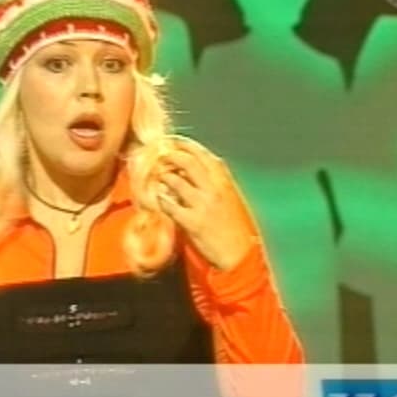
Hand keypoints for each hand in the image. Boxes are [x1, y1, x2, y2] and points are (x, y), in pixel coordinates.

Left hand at [156, 138, 254, 270]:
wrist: (239, 255)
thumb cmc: (234, 228)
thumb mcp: (231, 198)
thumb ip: (215, 181)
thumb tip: (192, 168)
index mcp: (224, 181)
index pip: (202, 153)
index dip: (184, 144)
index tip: (171, 141)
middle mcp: (214, 188)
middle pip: (187, 161)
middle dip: (169, 155)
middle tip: (158, 156)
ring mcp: (202, 205)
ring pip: (175, 180)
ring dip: (162, 176)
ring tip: (157, 178)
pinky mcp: (192, 222)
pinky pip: (169, 204)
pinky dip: (161, 199)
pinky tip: (158, 199)